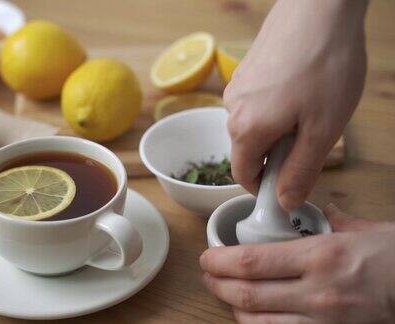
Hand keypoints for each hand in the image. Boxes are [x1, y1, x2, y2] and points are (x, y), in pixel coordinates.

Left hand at [200, 204, 394, 323]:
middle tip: (207, 275)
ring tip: (222, 293)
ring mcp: (323, 321)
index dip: (219, 261)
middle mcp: (317, 291)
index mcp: (322, 256)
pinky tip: (249, 315)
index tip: (208, 257)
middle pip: (247, 294)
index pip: (252, 261)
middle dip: (217, 285)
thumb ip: (333, 220)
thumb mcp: (366, 230)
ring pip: (258, 321)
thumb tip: (316, 211)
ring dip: (232, 308)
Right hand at [223, 0, 367, 209]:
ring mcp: (237, 87)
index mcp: (246, 130)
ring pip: (252, 125)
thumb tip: (284, 201)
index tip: (291, 182)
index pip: (244, 174)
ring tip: (310, 106)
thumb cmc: (325, 65)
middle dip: (276, 153)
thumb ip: (300, 171)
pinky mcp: (246, 71)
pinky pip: (255, 103)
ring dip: (277, 128)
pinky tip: (301, 88)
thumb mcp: (323, 129)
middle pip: (248, 149)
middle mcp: (232, 110)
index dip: (265, 186)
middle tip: (312, 136)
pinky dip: (275, 106)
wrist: (319, 8)